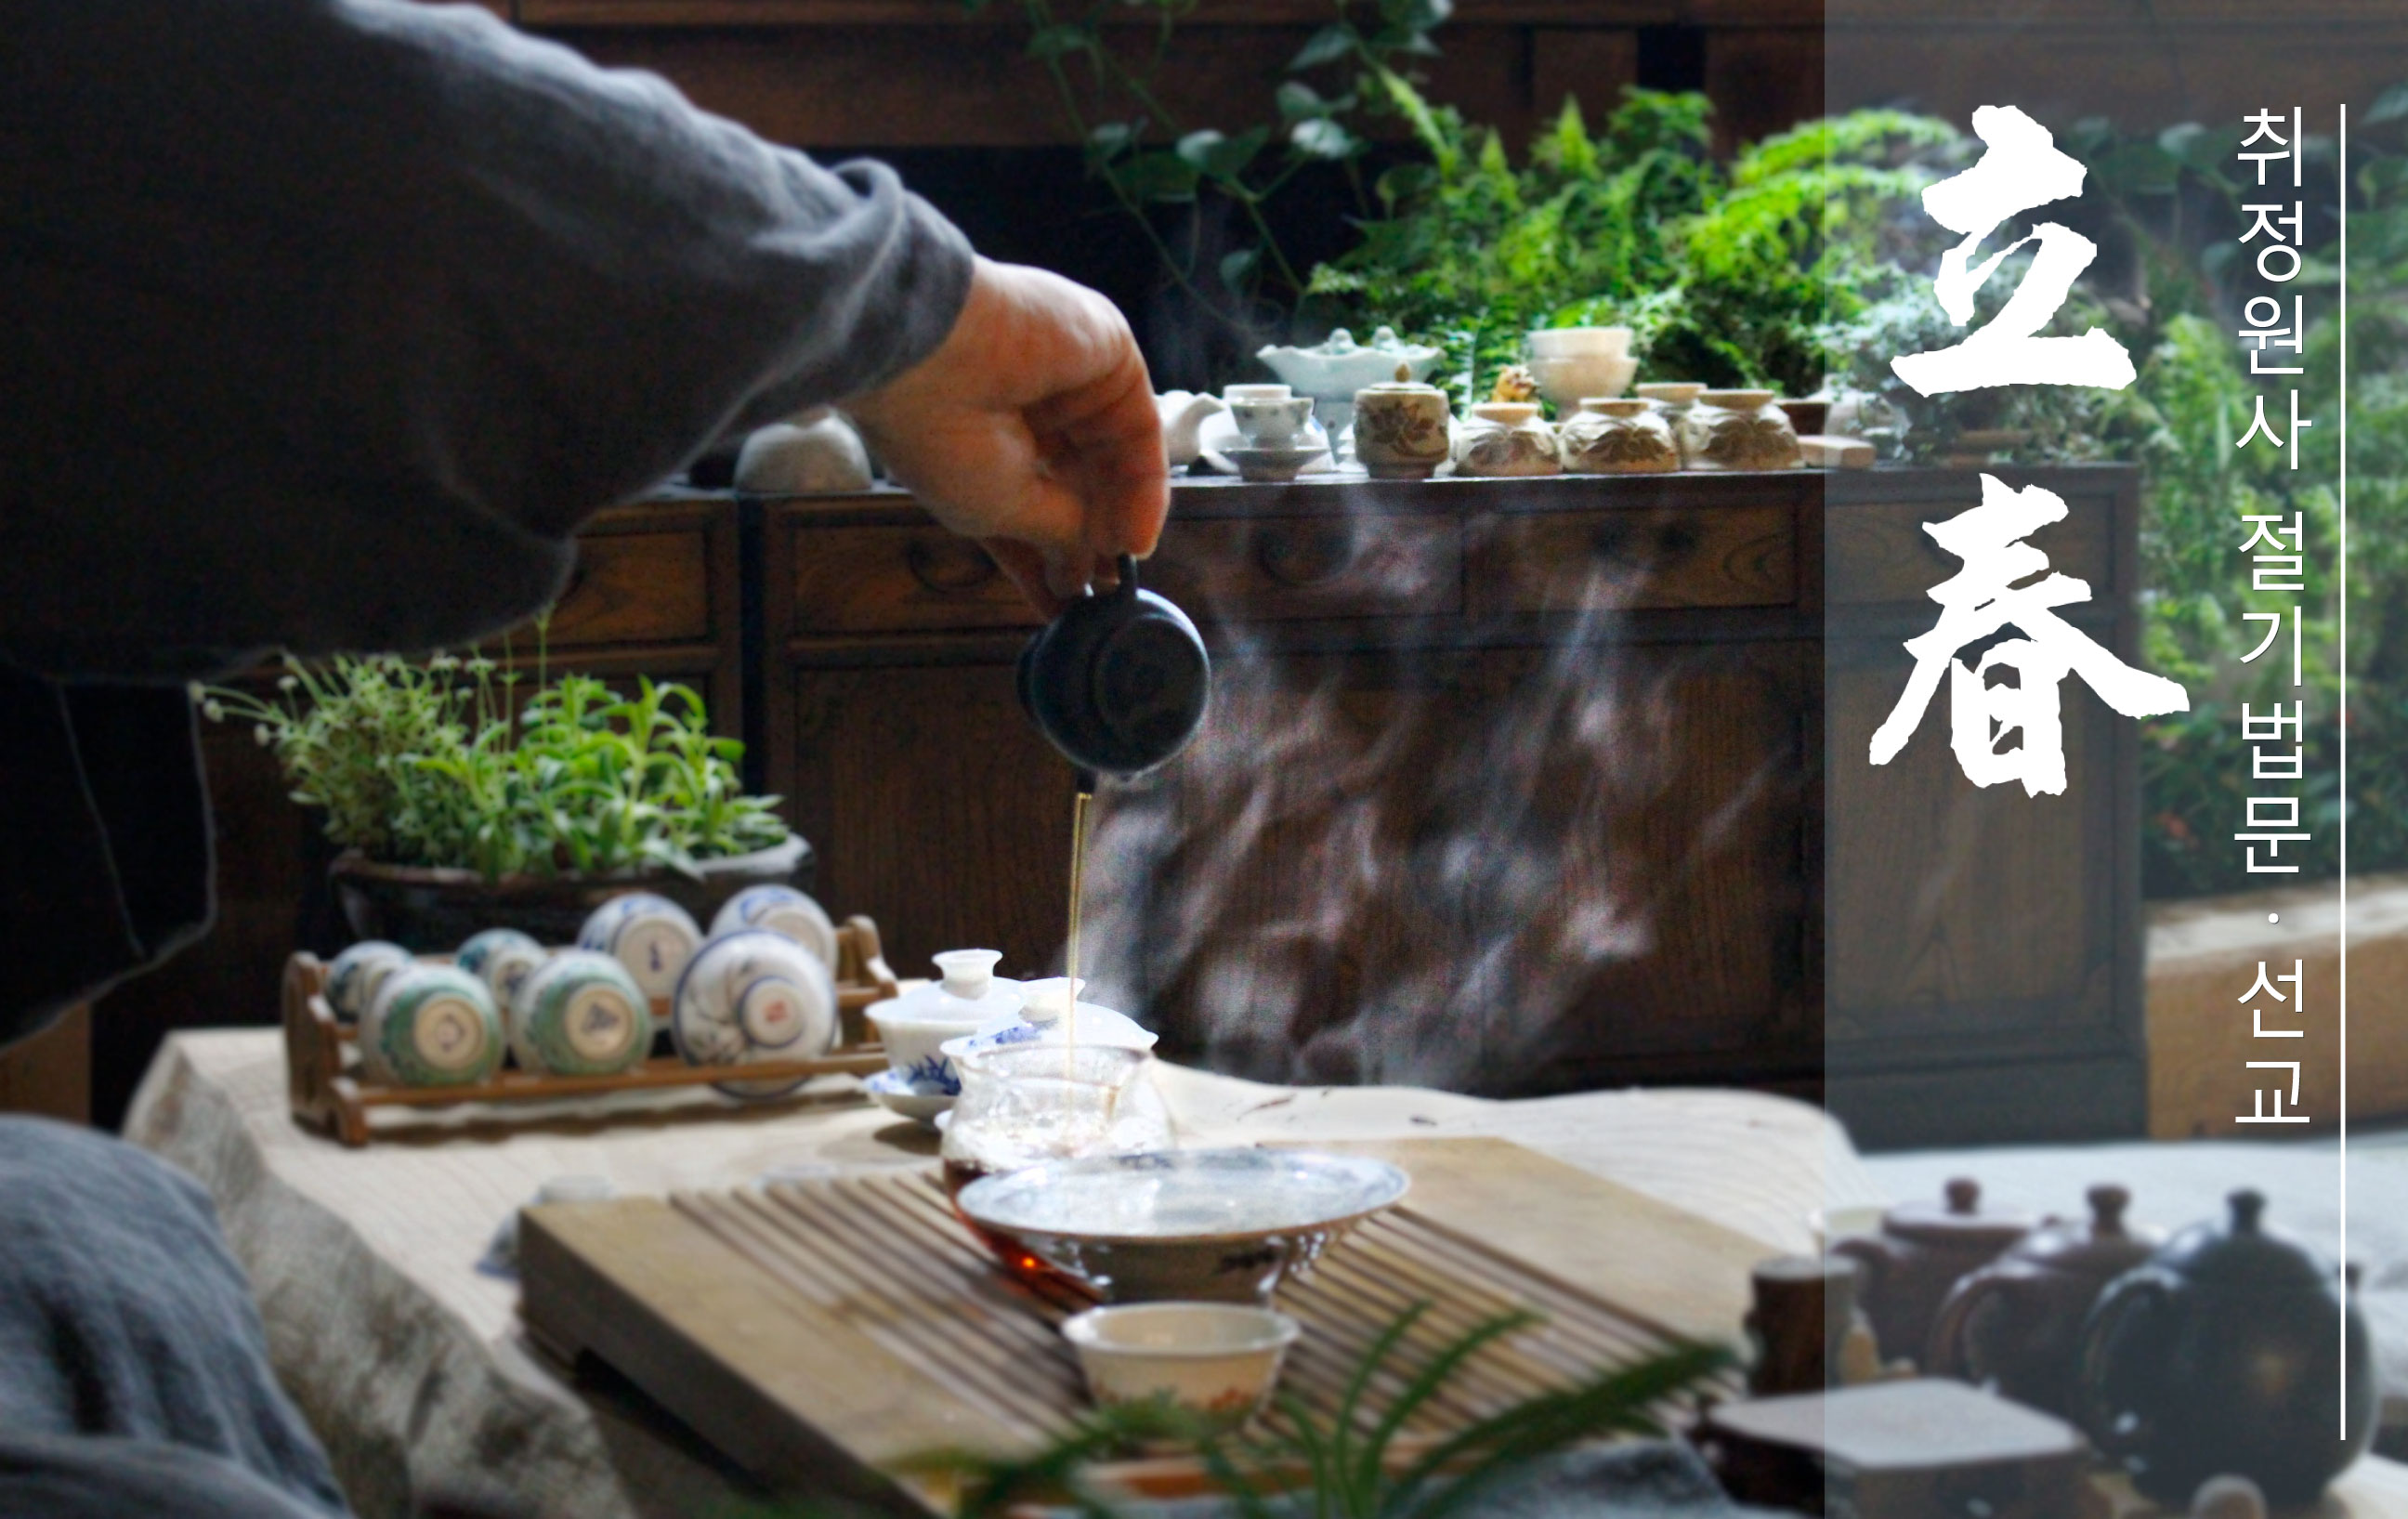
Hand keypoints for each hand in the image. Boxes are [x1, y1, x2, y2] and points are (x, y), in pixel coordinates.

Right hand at [844, 258, 1166, 616]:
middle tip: (1105, 589)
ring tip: (1119, 566)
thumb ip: (1059, 533)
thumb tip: (1092, 567)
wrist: (930, 351)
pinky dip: (1146, 484)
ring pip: (1116, 458)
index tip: (1067, 604)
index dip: (1052, 556)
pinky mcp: (1108, 352)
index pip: (1035, 503)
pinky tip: (1135, 534)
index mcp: (988, 439)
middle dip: (1094, 538)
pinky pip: (1140, 428)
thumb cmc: (940, 434)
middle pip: (1082, 482)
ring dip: (1122, 517)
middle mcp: (1031, 406)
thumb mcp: (1000, 510)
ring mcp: (1072, 378)